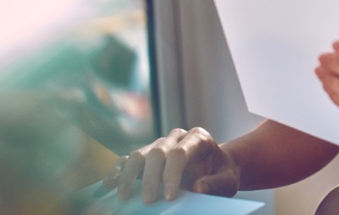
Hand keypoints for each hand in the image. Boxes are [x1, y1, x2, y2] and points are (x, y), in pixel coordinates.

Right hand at [102, 127, 239, 203]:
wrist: (216, 168)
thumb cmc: (222, 174)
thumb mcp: (228, 180)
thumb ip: (217, 184)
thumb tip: (199, 187)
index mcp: (199, 138)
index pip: (180, 152)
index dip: (172, 174)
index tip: (169, 197)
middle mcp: (178, 137)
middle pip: (158, 152)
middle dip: (151, 178)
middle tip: (149, 201)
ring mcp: (160, 144)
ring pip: (139, 154)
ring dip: (129, 175)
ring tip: (124, 196)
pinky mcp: (148, 155)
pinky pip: (128, 160)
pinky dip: (118, 171)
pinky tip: (109, 185)